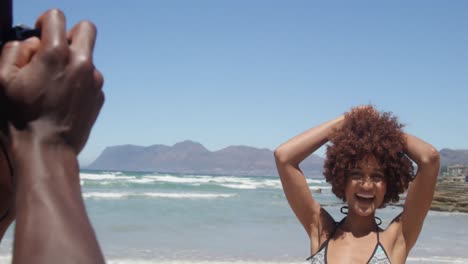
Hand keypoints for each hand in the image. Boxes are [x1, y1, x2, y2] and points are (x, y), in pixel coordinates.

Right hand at [0, 9, 103, 153]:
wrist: (47, 151)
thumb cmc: (20, 118)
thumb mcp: (1, 78)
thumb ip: (15, 50)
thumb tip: (33, 43)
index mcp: (56, 54)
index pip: (56, 16)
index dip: (44, 22)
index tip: (40, 35)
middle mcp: (82, 63)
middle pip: (86, 29)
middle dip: (69, 34)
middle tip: (54, 53)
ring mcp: (95, 81)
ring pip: (87, 57)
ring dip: (73, 63)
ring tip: (54, 85)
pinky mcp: (100, 96)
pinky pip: (91, 79)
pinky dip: (79, 82)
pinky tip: (64, 99)